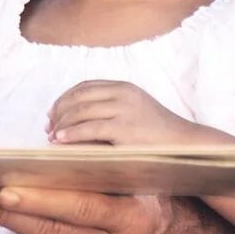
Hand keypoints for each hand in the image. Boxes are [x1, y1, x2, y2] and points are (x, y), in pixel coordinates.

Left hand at [46, 80, 201, 145]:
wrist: (187, 147)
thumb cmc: (160, 136)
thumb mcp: (136, 112)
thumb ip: (112, 109)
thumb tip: (78, 119)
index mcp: (124, 87)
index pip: (85, 86)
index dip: (64, 98)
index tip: (53, 111)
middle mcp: (123, 94)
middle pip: (79, 97)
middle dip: (59, 111)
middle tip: (47, 126)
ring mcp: (124, 111)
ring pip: (81, 112)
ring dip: (61, 124)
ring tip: (51, 136)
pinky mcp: (125, 129)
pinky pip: (90, 129)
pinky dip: (71, 134)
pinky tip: (61, 141)